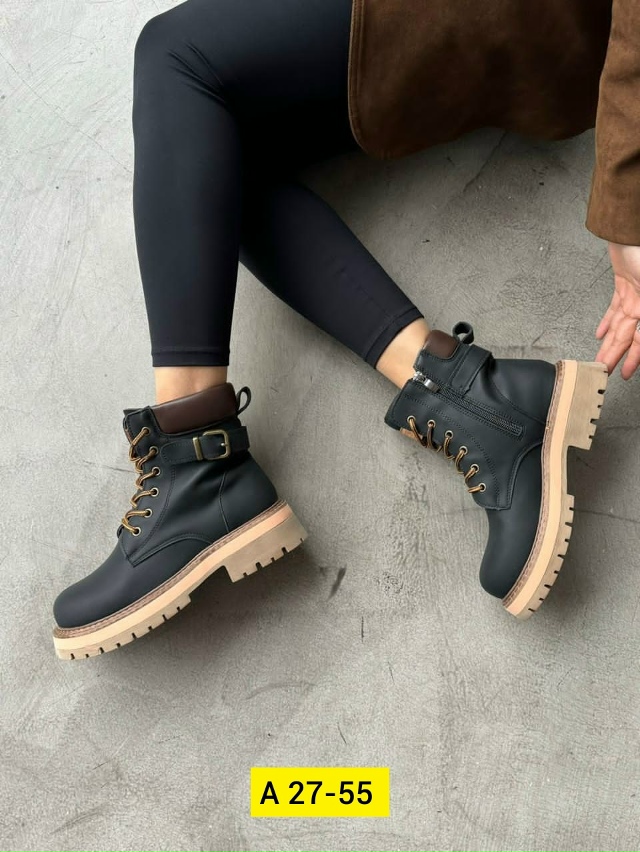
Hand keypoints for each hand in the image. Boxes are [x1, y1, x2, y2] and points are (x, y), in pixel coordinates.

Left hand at [595, 242, 639, 378]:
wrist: (632, 226)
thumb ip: (636, 310)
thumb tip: (635, 325)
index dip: (634, 357)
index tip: (625, 373)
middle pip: (628, 335)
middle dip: (616, 355)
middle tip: (604, 372)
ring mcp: (635, 291)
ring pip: (620, 323)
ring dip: (610, 342)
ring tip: (601, 358)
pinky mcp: (624, 282)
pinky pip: (616, 307)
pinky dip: (608, 321)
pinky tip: (601, 334)